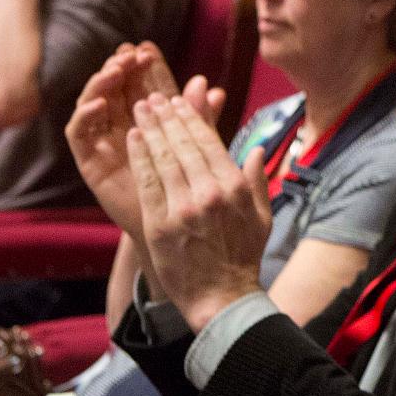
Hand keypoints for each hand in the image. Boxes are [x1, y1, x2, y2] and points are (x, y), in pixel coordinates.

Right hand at [67, 43, 220, 238]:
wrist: (178, 231)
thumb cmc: (191, 190)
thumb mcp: (199, 151)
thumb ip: (202, 120)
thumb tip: (213, 86)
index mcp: (151, 121)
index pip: (145, 86)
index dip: (146, 68)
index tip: (149, 48)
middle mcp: (123, 127)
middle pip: (117, 90)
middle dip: (122, 69)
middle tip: (130, 54)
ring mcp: (104, 143)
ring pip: (95, 104)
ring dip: (102, 84)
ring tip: (115, 71)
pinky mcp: (89, 161)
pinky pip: (79, 134)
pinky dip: (85, 115)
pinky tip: (100, 104)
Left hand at [129, 93, 268, 332]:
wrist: (221, 297)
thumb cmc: (242, 257)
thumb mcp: (261, 217)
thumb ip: (256, 180)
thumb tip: (257, 149)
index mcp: (235, 188)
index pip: (209, 143)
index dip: (191, 119)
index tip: (179, 103)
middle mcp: (210, 193)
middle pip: (183, 145)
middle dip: (167, 117)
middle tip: (154, 98)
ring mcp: (183, 208)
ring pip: (163, 158)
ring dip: (150, 130)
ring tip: (139, 110)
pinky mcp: (160, 223)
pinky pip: (147, 182)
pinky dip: (140, 157)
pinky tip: (133, 139)